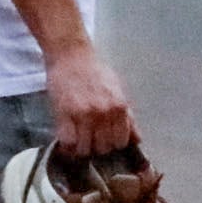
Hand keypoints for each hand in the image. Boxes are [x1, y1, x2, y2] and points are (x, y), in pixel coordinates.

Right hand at [42, 37, 134, 157]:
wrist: (71, 54)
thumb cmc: (95, 71)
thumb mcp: (118, 91)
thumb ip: (128, 117)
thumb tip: (137, 140)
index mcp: (120, 107)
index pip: (121, 142)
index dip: (113, 144)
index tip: (105, 140)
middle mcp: (104, 113)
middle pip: (103, 148)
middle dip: (97, 147)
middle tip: (91, 139)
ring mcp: (83, 114)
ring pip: (85, 148)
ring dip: (82, 148)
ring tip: (78, 140)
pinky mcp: (64, 114)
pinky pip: (68, 142)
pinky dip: (67, 146)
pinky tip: (67, 140)